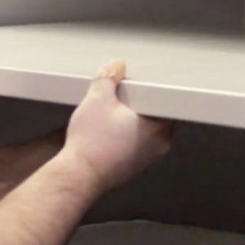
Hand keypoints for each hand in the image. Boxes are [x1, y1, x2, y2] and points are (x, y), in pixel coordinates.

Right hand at [62, 60, 172, 195]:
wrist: (76, 177)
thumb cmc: (91, 144)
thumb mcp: (98, 99)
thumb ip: (108, 78)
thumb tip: (116, 67)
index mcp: (160, 128)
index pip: (168, 102)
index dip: (155, 89)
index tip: (143, 83)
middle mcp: (158, 146)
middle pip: (156, 116)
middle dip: (140, 104)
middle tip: (123, 95)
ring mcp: (145, 159)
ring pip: (144, 131)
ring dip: (130, 121)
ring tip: (111, 113)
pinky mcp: (130, 168)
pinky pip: (132, 145)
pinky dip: (122, 136)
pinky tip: (105, 131)